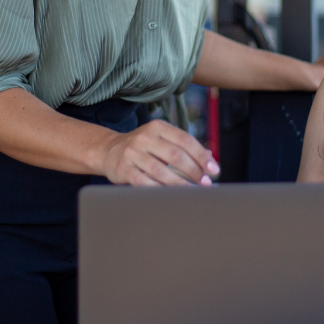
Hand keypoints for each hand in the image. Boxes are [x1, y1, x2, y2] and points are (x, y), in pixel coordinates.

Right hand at [99, 119, 219, 185]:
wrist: (109, 151)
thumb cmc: (143, 147)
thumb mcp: (162, 139)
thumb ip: (184, 146)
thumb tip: (210, 156)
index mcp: (158, 127)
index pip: (185, 139)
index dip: (201, 155)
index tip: (214, 169)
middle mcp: (145, 137)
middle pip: (175, 155)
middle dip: (194, 171)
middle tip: (206, 183)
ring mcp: (133, 153)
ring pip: (161, 171)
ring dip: (180, 184)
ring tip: (193, 192)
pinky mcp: (124, 169)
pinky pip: (145, 183)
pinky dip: (160, 190)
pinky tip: (171, 197)